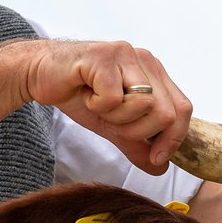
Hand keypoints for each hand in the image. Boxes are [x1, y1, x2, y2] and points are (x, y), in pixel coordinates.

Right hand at [15, 39, 190, 172]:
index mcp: (155, 73)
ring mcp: (126, 54)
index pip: (183, 109)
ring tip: (97, 105)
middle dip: (139, 131)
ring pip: (143, 105)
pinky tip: (85, 94)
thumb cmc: (79, 94)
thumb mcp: (113, 125)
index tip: (156, 157)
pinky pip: (113, 98)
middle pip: (167, 112)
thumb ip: (137, 144)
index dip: (173, 139)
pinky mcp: (104, 55)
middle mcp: (145, 60)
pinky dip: (96, 106)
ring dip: (116, 117)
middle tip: (113, 124)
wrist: (38, 74)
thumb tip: (161, 168)